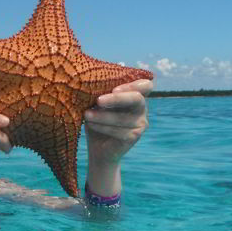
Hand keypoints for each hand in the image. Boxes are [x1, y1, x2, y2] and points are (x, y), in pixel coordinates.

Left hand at [84, 79, 151, 195]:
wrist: (97, 148)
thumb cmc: (97, 121)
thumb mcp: (97, 105)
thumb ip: (101, 93)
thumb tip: (93, 82)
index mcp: (134, 96)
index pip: (145, 85)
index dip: (133, 84)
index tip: (114, 89)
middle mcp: (141, 108)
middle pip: (136, 98)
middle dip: (116, 99)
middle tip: (98, 101)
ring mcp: (141, 123)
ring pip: (123, 117)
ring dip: (102, 116)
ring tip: (86, 115)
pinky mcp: (134, 136)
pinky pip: (119, 130)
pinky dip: (103, 127)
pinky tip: (90, 125)